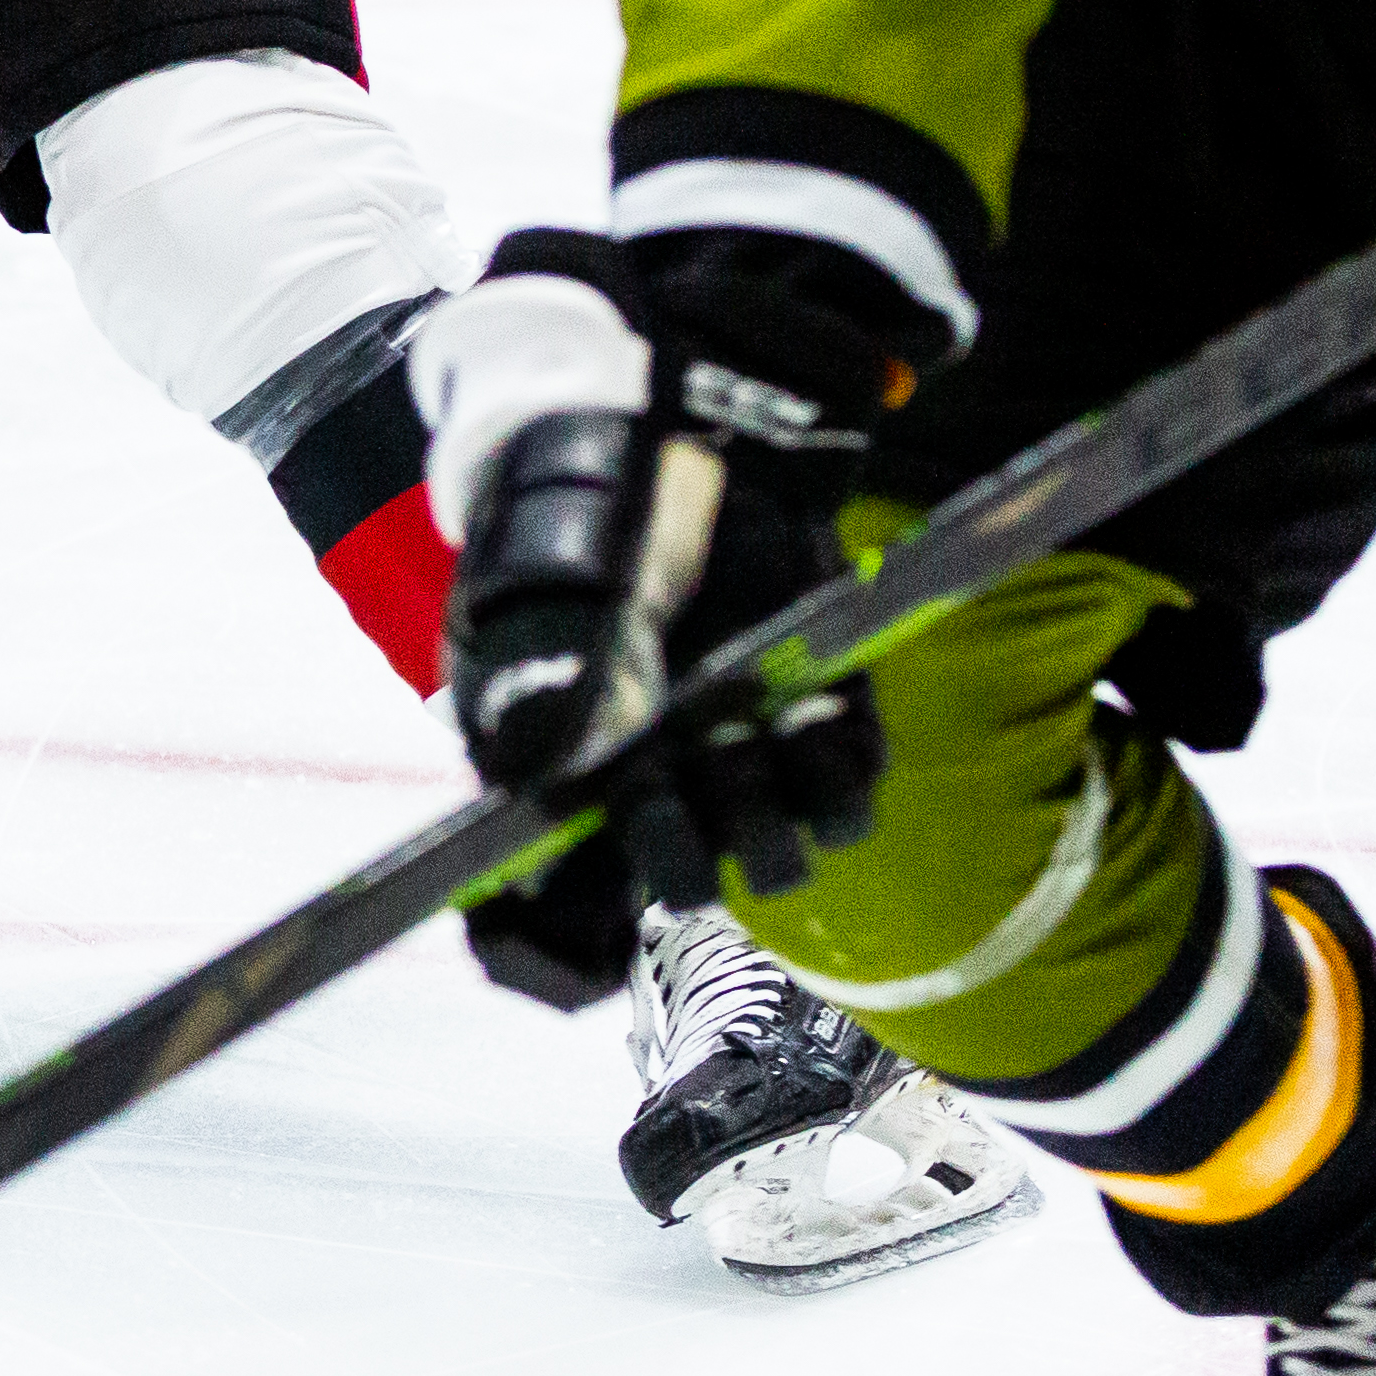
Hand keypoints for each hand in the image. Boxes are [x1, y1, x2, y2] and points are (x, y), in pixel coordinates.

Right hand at [419, 226, 943, 1004]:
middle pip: (664, 890)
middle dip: (678, 855)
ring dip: (763, 816)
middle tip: (680, 777)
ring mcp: (731, 753)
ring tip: (748, 734)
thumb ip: (536, 675)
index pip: (531, 918)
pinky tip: (812, 714)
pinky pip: (844, 793)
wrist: (675, 421)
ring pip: (764, 856)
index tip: (556, 947)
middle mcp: (641, 780)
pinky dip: (836, 769)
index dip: (542, 953)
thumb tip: (535, 777)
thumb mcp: (543, 574)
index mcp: (552, 765)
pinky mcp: (816, 716)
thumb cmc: (585, 500)